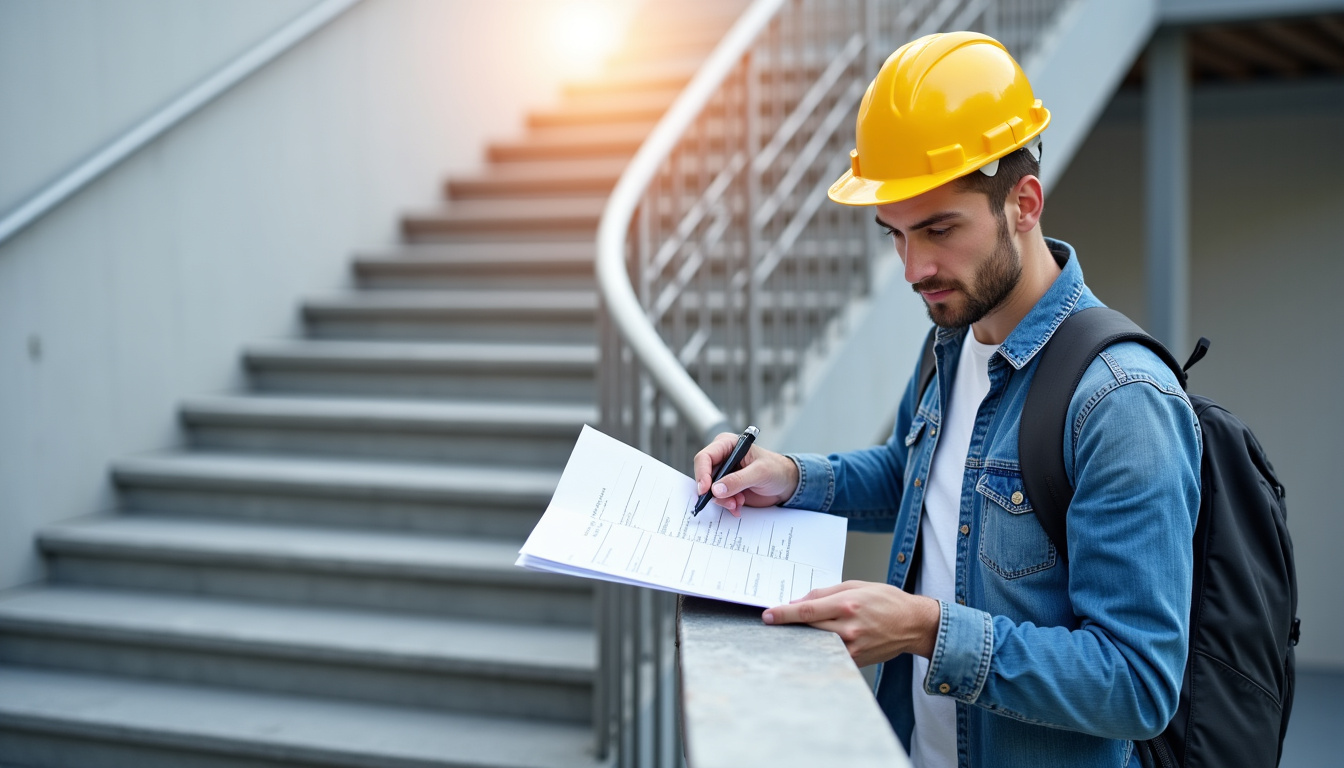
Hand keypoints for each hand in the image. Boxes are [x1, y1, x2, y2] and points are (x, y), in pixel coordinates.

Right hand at [693, 433, 799, 515]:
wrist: (785, 484)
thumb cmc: (776, 469)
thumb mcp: (760, 473)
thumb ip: (738, 480)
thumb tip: (716, 489)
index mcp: (727, 445)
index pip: (705, 457)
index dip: (702, 473)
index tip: (706, 490)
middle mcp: (722, 458)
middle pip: (705, 476)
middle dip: (715, 492)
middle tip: (729, 501)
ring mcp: (724, 474)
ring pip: (711, 490)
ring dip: (723, 500)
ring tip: (738, 502)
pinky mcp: (727, 488)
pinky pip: (719, 499)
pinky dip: (728, 505)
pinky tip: (739, 506)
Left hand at [761, 581, 940, 666]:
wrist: (912, 624)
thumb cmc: (886, 601)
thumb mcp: (856, 586)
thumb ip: (825, 593)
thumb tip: (799, 602)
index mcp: (847, 605)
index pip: (806, 611)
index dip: (783, 614)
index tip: (767, 615)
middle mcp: (849, 627)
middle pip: (808, 629)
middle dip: (789, 625)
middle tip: (775, 621)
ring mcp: (853, 647)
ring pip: (817, 643)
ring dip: (803, 637)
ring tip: (794, 631)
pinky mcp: (857, 660)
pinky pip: (831, 653)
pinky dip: (820, 647)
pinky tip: (817, 641)